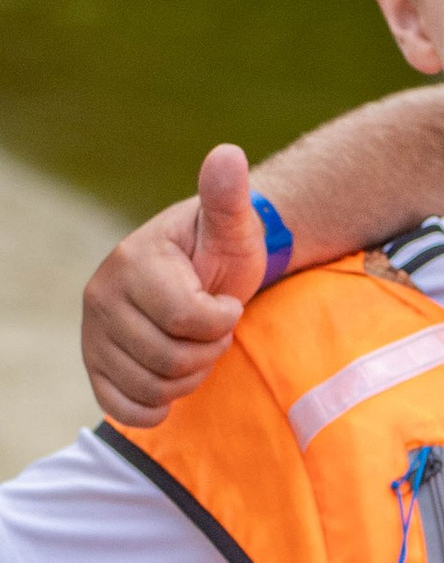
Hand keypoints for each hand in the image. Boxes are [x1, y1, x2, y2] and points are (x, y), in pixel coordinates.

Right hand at [81, 145, 264, 428]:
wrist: (202, 276)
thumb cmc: (223, 252)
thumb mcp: (232, 225)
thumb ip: (228, 197)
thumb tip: (228, 154)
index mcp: (132, 262)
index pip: (189, 321)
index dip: (223, 321)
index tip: (226, 302)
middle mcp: (101, 296)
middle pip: (172, 360)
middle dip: (208, 351)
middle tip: (212, 328)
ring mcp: (92, 334)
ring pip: (154, 388)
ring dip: (189, 378)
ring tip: (194, 347)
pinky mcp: (94, 366)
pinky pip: (122, 407)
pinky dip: (153, 408)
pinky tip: (170, 388)